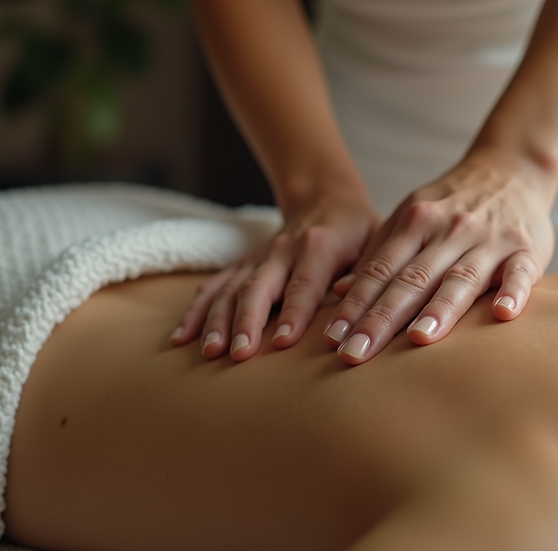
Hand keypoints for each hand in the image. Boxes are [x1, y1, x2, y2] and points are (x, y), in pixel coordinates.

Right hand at [171, 189, 379, 360]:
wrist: (326, 196)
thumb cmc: (358, 229)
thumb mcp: (376, 242)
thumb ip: (366, 273)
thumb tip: (352, 304)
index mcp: (319, 245)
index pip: (305, 283)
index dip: (294, 312)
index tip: (283, 343)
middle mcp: (282, 250)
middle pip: (258, 287)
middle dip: (247, 321)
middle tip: (239, 354)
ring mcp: (258, 258)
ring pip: (231, 289)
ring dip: (217, 321)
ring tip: (210, 352)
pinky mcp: (243, 265)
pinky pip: (214, 287)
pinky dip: (196, 311)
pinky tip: (181, 339)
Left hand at [323, 148, 556, 364]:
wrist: (511, 168)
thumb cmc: (452, 205)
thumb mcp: (410, 217)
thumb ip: (379, 254)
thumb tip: (340, 292)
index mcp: (415, 223)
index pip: (379, 271)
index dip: (355, 305)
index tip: (333, 339)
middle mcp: (449, 230)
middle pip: (410, 280)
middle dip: (381, 319)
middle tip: (356, 354)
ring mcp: (489, 240)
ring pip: (460, 278)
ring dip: (439, 310)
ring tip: (418, 339)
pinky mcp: (526, 248)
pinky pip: (520, 272)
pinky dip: (513, 292)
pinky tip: (503, 314)